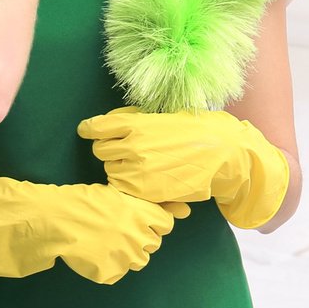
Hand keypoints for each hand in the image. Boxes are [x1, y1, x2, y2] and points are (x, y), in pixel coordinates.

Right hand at [0, 178, 187, 284]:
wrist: (49, 220)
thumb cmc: (77, 201)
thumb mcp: (109, 195)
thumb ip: (136, 203)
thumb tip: (172, 209)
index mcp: (138, 211)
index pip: (166, 222)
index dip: (157, 222)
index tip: (144, 220)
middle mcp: (137, 234)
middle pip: (152, 243)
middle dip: (138, 238)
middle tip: (115, 231)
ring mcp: (124, 256)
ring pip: (137, 261)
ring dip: (124, 254)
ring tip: (102, 242)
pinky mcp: (110, 273)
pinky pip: (115, 274)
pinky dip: (105, 268)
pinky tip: (90, 254)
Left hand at [77, 107, 289, 228]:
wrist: (221, 155)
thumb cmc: (195, 132)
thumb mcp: (164, 117)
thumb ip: (136, 120)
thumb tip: (113, 122)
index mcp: (136, 124)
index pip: (97, 127)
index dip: (89, 129)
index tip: (87, 131)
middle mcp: (132, 145)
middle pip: (100, 150)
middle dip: (109, 149)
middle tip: (123, 149)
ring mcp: (137, 169)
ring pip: (110, 170)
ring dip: (119, 167)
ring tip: (140, 164)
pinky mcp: (144, 190)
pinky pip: (122, 187)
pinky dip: (128, 184)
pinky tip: (143, 178)